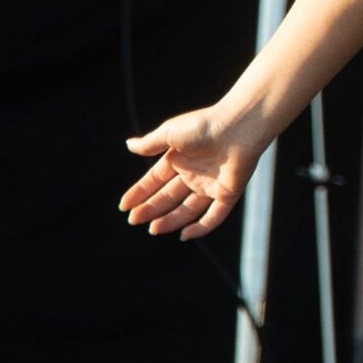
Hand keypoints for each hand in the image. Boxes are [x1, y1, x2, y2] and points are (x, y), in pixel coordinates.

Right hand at [119, 104, 271, 240]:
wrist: (238, 127)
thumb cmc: (203, 126)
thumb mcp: (170, 133)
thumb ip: (150, 143)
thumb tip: (128, 145)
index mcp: (180, 158)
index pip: (156, 180)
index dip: (140, 193)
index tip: (124, 206)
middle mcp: (195, 173)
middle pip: (169, 197)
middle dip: (151, 208)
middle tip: (134, 220)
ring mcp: (212, 184)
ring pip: (188, 209)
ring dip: (170, 220)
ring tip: (152, 229)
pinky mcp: (228, 193)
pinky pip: (214, 216)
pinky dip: (201, 227)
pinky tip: (184, 235)